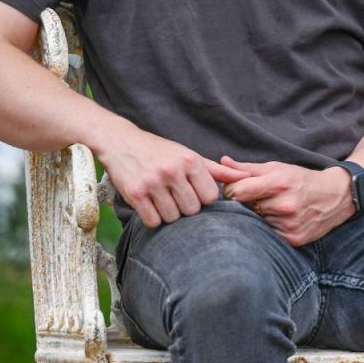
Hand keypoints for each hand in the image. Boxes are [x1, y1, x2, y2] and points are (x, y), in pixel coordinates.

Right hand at [95, 124, 236, 227]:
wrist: (120, 141)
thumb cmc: (159, 151)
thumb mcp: (189, 155)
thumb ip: (216, 170)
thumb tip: (244, 178)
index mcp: (190, 161)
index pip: (210, 197)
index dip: (203, 200)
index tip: (193, 194)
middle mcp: (172, 171)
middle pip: (192, 210)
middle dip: (186, 208)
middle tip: (175, 198)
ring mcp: (153, 182)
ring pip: (173, 217)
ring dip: (168, 214)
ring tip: (162, 200)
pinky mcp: (135, 193)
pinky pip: (153, 221)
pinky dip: (153, 218)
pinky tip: (150, 206)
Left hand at [218, 156, 354, 246]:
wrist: (337, 196)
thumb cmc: (303, 180)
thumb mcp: (278, 168)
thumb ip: (248, 168)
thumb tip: (222, 163)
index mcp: (279, 183)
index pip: (237, 192)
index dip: (231, 191)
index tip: (236, 191)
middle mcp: (284, 205)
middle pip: (245, 209)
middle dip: (248, 204)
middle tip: (260, 200)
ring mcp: (290, 224)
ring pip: (257, 223)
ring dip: (260, 217)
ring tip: (274, 209)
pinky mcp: (294, 239)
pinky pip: (269, 235)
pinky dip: (270, 229)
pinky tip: (280, 220)